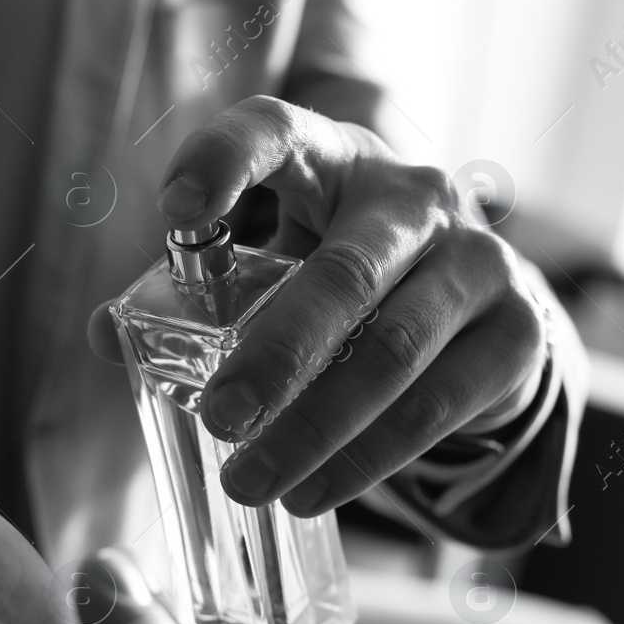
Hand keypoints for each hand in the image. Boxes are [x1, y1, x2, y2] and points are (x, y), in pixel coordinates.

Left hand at [94, 96, 549, 515]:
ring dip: (317, 428)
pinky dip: (369, 459)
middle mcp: (414, 198)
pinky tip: (314, 492)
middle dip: (277, 354)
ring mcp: (477, 262)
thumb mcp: (276, 260)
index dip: (225, 162)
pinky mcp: (515, 332)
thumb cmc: (344, 269)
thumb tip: (107, 335)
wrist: (478, 300)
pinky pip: (438, 405)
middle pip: (345, 274)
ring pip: (394, 352)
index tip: (174, 212)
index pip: (276, 130)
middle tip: (220, 418)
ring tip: (252, 481)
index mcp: (333, 159)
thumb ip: (192, 292)